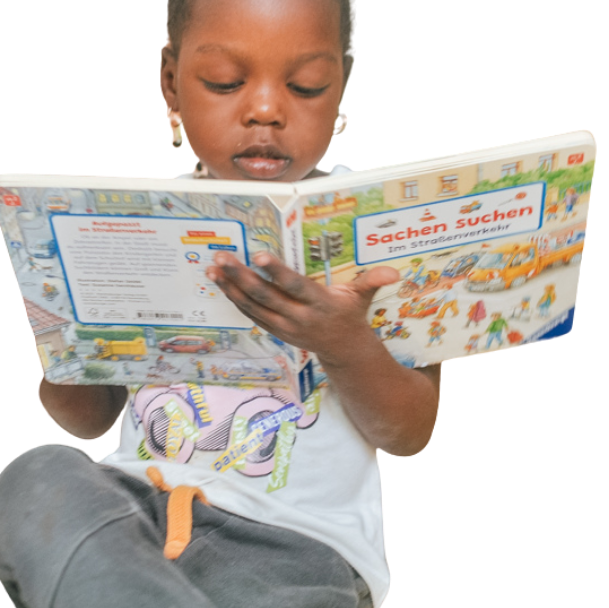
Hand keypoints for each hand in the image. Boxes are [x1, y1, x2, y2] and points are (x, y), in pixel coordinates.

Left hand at [207, 252, 398, 364]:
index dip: (277, 272)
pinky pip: (249, 314)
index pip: (295, 286)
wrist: (344, 352)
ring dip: (231, 287)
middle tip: (223, 258)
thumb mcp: (363, 298)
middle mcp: (299, 317)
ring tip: (214, 268)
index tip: (259, 255)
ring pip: (252, 306)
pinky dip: (233, 298)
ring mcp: (284, 326)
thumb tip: (394, 273)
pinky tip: (220, 282)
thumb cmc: (352, 315)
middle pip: (266, 297)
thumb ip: (372, 281)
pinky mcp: (274, 330)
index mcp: (321, 304)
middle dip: (242, 277)